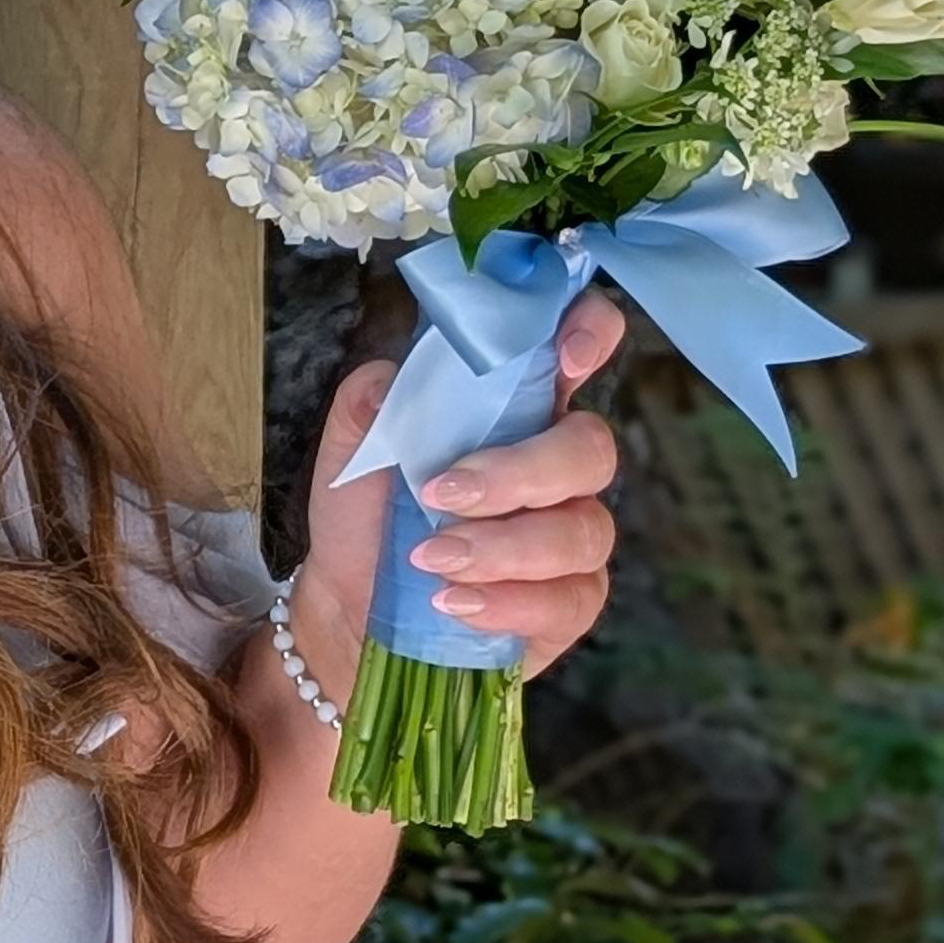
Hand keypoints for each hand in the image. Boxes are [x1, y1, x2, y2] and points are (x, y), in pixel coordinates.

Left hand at [292, 295, 626, 690]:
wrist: (351, 608)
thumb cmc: (369, 519)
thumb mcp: (351, 457)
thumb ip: (368, 406)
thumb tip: (387, 381)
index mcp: (516, 410)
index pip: (580, 348)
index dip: (592, 333)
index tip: (566, 356)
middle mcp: (559, 466)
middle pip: (591, 448)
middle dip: (518, 473)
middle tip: (441, 495)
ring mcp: (573, 533)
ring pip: (582, 531)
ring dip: (501, 546)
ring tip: (431, 559)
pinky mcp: (570, 601)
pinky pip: (571, 600)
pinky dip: (508, 602)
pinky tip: (455, 602)